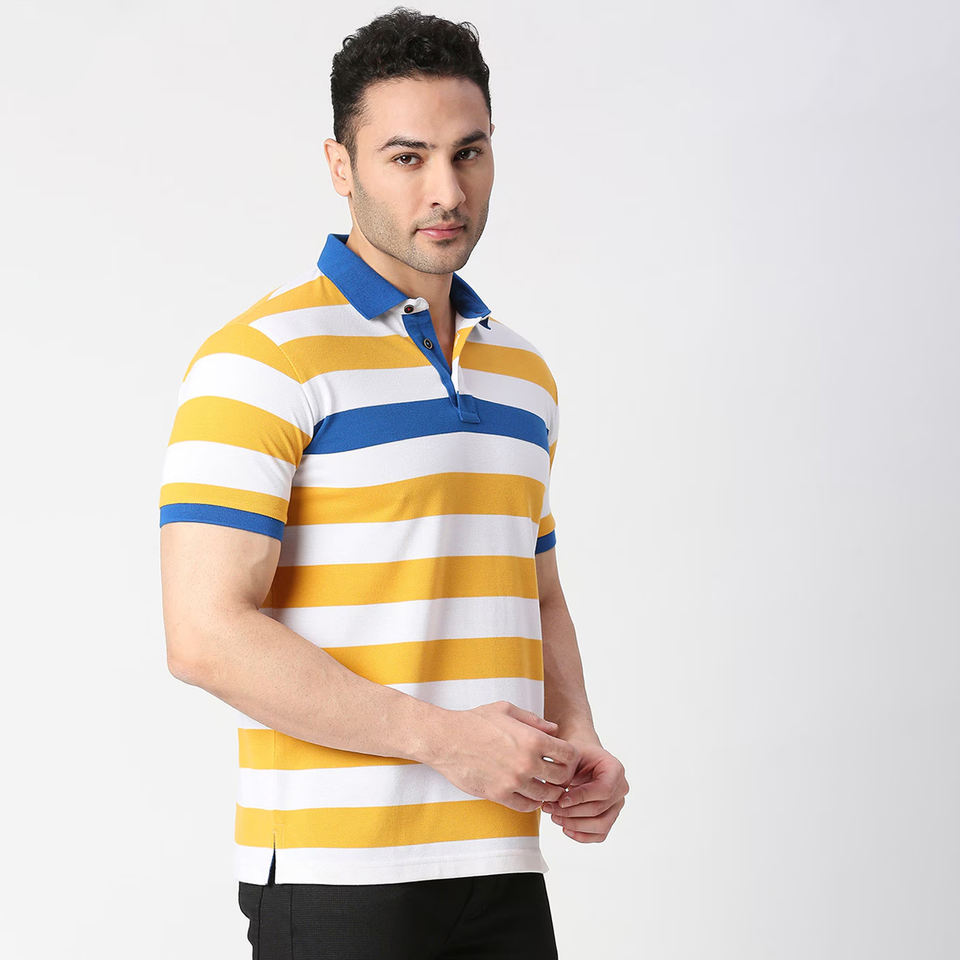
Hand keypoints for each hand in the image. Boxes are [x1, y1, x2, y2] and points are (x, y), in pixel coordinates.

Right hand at [428, 701, 580, 812]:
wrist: (447, 739)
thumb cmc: (476, 721)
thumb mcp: (507, 710)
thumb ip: (534, 720)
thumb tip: (555, 730)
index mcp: (533, 739)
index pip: (569, 755)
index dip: (570, 758)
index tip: (564, 759)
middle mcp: (527, 762)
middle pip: (562, 779)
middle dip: (563, 777)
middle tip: (556, 775)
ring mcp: (514, 781)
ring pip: (546, 796)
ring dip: (548, 792)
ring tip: (543, 785)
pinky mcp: (499, 795)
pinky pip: (527, 807)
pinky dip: (532, 803)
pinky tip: (528, 794)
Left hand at [541, 740, 628, 841]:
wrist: (583, 758)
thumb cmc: (577, 755)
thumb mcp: (570, 756)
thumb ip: (566, 775)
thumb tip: (559, 799)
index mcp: (615, 769)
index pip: (603, 790)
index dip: (580, 798)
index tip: (560, 800)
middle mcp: (621, 788)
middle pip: (599, 809)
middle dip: (571, 812)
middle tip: (549, 808)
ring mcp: (617, 805)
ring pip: (601, 825)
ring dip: (575, 825)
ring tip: (554, 817)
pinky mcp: (610, 817)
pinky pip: (600, 834)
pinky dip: (582, 835)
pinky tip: (565, 828)